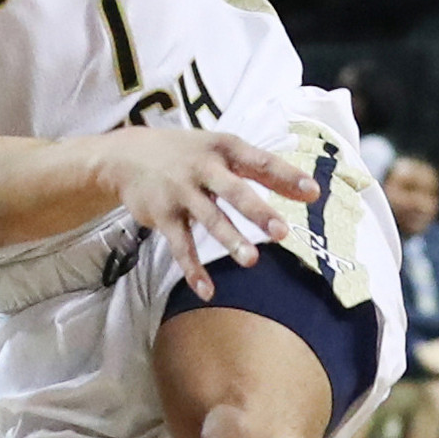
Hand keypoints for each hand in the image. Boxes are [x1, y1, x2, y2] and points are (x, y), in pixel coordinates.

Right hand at [100, 129, 314, 301]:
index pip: (260, 161)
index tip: (313, 192)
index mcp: (223, 147)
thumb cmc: (186, 154)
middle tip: (282, 233)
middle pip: (234, 192)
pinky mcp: (163, 215)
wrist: (125, 155)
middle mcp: (203, 168)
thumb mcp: (220, 149)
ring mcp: (181, 192)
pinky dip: (193, 269)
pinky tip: (207, 290)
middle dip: (258, 212)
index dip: (286, 176)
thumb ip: (262, 170)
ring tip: (251, 261)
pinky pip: (180, 246)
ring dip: (230, 240)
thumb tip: (310, 192)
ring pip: (210, 219)